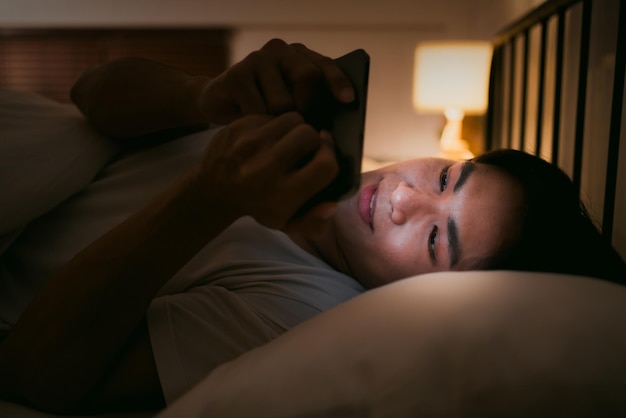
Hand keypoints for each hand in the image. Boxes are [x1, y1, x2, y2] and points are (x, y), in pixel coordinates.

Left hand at [192, 112, 338, 229]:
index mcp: (282, 194)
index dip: (330, 156)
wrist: (213, 191)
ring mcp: (249, 145)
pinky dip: (275, 124)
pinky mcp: (238, 127)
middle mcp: (265, 169)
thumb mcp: (286, 222)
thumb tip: (332, 206)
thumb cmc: (259, 206)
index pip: (326, 164)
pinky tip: (268, 138)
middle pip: (311, 135)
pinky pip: (272, 115)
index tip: (323, 155)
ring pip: (293, 119)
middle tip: (304, 149)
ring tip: (288, 142)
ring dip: (296, 128)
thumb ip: (314, 222)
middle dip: (313, 139)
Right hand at [198, 39, 354, 124]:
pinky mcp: (236, 75)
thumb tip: (330, 129)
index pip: (325, 65)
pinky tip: (249, 122)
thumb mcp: (290, 103)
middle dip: (306, 106)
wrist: (219, 103)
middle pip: (308, 76)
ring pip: (283, 100)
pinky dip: (258, 123)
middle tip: (297, 122)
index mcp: (299, 56)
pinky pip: (258, 109)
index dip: (338, 82)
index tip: (348, 100)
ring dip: (278, 121)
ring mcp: (257, 59)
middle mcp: (280, 51)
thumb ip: (309, 104)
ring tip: (268, 123)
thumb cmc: (262, 107)